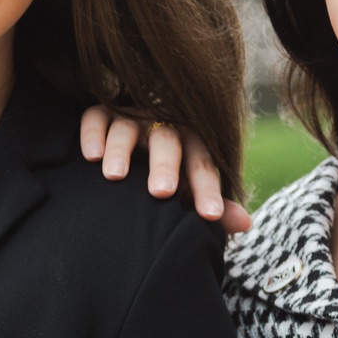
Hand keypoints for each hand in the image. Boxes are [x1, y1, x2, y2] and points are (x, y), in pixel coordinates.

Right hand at [79, 107, 252, 233]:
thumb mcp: (190, 190)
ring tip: (115, 176)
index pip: (203, 164)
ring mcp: (131, 118)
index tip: (210, 215)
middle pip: (168, 142)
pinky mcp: (102, 113)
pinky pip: (97, 117)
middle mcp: (163, 127)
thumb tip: (246, 224)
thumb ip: (214, 205)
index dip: (207, 189)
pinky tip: (91, 157)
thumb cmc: (168, 177)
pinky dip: (94, 134)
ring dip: (122, 150)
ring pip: (128, 128)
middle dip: (165, 166)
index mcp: (191, 144)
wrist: (132, 153)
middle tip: (161, 192)